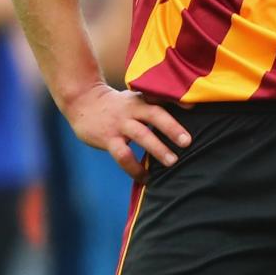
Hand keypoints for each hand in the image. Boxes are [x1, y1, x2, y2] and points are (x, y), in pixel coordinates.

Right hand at [64, 82, 190, 177]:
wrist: (82, 102)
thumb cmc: (117, 104)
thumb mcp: (135, 97)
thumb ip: (156, 103)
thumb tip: (189, 107)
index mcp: (141, 99)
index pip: (161, 97)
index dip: (176, 100)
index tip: (193, 106)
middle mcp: (132, 110)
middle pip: (154, 115)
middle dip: (171, 128)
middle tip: (187, 142)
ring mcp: (120, 124)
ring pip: (141, 135)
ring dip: (157, 149)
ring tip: (172, 162)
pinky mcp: (108, 139)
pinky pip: (123, 155)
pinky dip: (135, 168)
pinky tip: (146, 178)